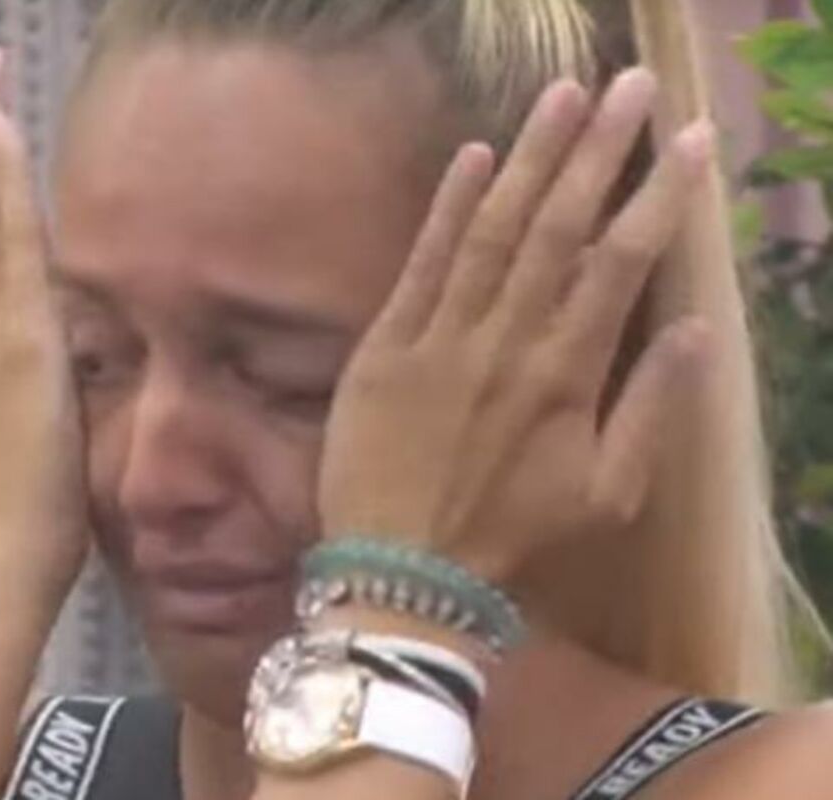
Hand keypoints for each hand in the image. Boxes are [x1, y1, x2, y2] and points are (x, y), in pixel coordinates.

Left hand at [318, 68, 713, 581]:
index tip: (690, 140)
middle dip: (599, 149)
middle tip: (631, 85)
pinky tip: (472, 156)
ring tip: (562, 95)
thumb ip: (653, 409)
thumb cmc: (510, 538)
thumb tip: (699, 330)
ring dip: (529, 158)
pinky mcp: (384, 346)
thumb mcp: (606, 495)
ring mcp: (440, 338)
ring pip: (493, 231)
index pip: (622, 264)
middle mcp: (506, 341)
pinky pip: (421, 265)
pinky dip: (447, 209)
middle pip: (559, 227)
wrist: (402, 573)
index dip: (660, 196)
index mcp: (566, 375)